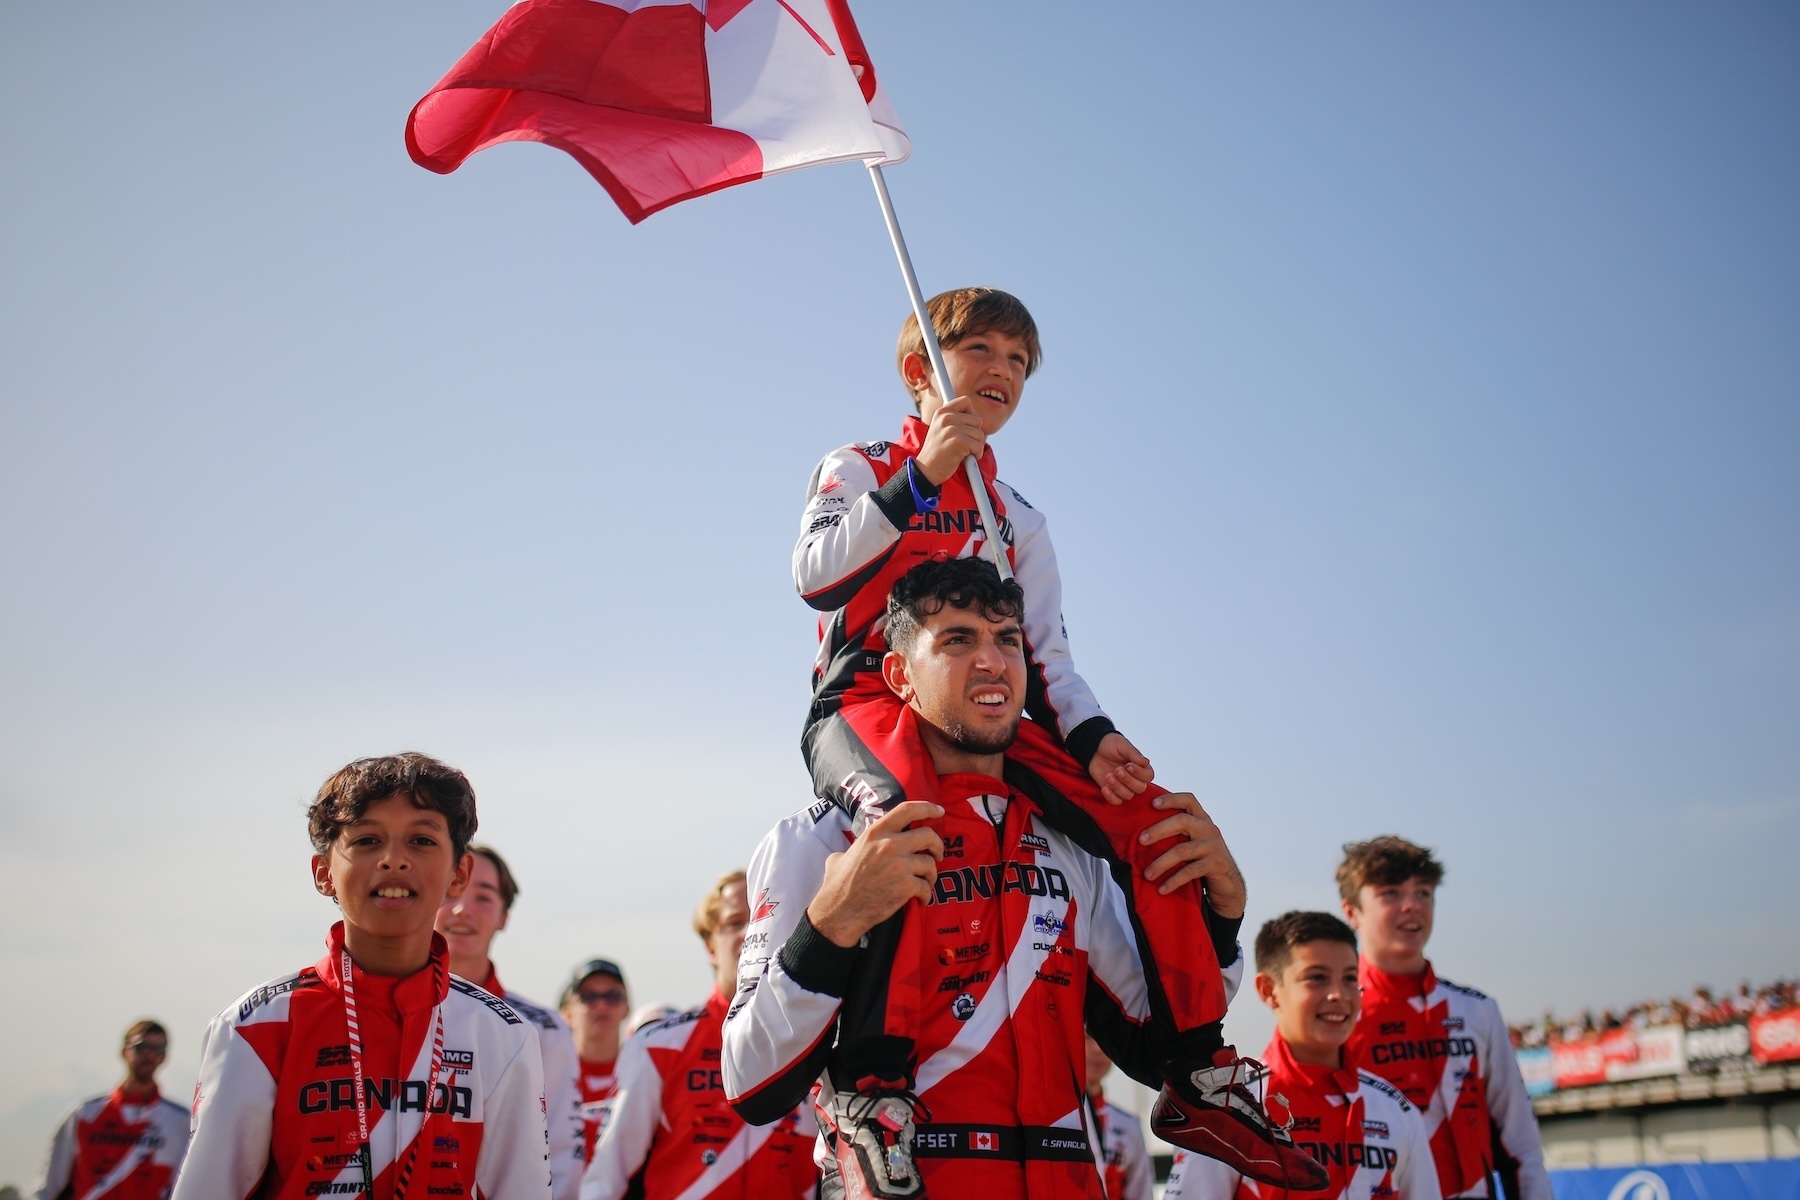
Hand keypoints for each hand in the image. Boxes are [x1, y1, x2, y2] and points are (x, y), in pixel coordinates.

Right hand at [806, 801, 944, 946]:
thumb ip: (855, 848)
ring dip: (931, 874)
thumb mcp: (841, 856)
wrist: (839, 911)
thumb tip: (851, 851)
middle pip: (928, 835)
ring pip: (930, 864)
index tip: (939, 811)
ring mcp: (900, 865)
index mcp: (875, 833)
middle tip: (937, 854)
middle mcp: (890, 844)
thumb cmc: (837, 885)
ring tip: (925, 882)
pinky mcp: (906, 886)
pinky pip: (926, 887)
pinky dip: (926, 895)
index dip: (927, 808)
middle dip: (937, 845)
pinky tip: (921, 900)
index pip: (907, 810)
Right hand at [914, 395, 987, 484]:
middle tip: (964, 443)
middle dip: (975, 434)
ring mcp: (953, 429)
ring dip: (975, 445)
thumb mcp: (941, 428)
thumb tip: (976, 417)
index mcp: (942, 412)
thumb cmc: (937, 451)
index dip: (971, 414)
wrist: (927, 469)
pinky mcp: (959, 441)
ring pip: (980, 434)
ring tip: (962, 451)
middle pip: (977, 420)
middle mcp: (947, 417)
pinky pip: (979, 446)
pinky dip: (977, 454)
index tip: (966, 426)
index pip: (966, 401)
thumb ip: (956, 419)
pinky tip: (966, 458)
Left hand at [1088, 731, 1153, 804]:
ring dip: (1118, 787)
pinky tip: (1105, 788)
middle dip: (1128, 780)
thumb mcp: (1122, 745)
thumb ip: (1134, 754)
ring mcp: (1123, 786)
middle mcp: (1134, 778)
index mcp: (1140, 767)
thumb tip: (1146, 762)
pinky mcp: (1112, 791)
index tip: (1128, 765)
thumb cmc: (1111, 745)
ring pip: (1128, 795)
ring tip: (1108, 776)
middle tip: (1117, 770)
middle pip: (1140, 788)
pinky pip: (1116, 801)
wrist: (1094, 748)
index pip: (1148, 776)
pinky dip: (1111, 796)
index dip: (1139, 773)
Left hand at [1136, 792, 1245, 916]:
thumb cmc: (1203, 859)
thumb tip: (1141, 832)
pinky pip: (1189, 871)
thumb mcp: (1193, 841)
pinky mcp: (1216, 864)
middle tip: (1141, 841)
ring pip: (1182, 850)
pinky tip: (1162, 889)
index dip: (1171, 799)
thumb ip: (1178, 833)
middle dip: (1159, 830)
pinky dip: (1173, 881)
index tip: (1153, 803)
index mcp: (1202, 820)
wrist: (1228, 883)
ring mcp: (1214, 846)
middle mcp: (1209, 829)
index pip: (1189, 800)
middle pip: (1182, 821)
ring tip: (1147, 874)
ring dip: (1161, 863)